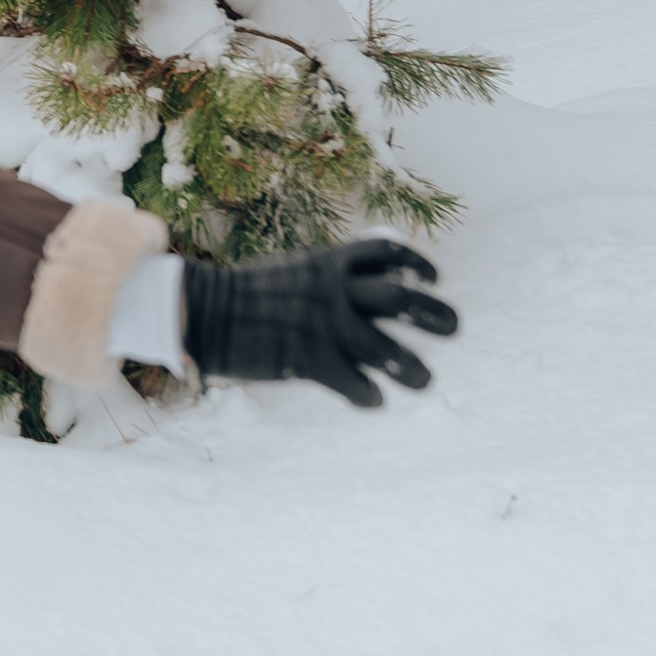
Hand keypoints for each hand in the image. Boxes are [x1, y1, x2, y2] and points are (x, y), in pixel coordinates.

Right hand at [181, 238, 457, 409]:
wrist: (202, 310)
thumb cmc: (243, 293)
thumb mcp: (291, 271)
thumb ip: (326, 278)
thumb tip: (357, 285)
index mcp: (328, 264)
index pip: (386, 254)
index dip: (416, 264)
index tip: (434, 279)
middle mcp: (333, 291)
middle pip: (400, 297)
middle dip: (434, 312)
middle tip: (454, 327)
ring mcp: (322, 325)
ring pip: (385, 347)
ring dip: (411, 366)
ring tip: (425, 380)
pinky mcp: (307, 359)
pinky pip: (352, 382)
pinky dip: (369, 395)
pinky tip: (375, 402)